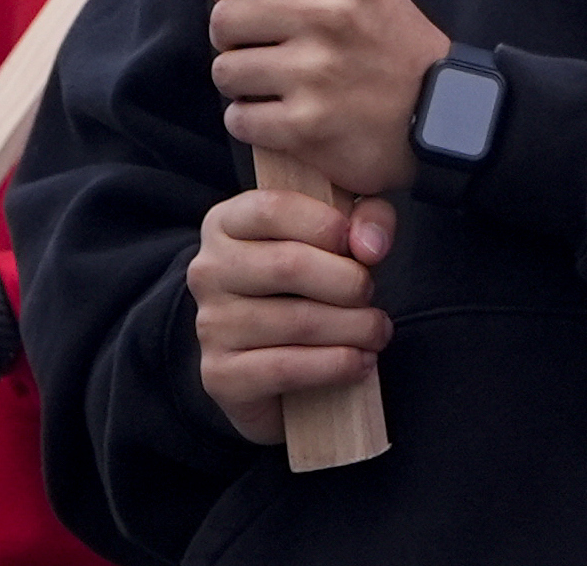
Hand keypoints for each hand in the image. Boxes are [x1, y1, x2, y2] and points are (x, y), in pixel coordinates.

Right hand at [187, 187, 393, 445]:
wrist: (274, 363)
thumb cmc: (312, 283)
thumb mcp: (338, 235)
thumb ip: (367, 219)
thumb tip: (372, 245)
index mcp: (226, 224)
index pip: (273, 209)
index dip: (328, 225)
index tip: (364, 247)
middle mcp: (208, 271)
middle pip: (288, 265)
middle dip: (349, 282)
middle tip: (372, 295)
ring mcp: (211, 325)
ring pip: (297, 321)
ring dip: (355, 328)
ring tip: (378, 331)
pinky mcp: (220, 376)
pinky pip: (287, 368)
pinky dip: (337, 365)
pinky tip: (362, 362)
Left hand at [202, 0, 447, 200]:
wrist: (442, 113)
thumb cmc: (395, 44)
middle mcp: (327, 14)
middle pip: (223, 19)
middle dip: (233, 37)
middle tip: (260, 46)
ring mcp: (315, 71)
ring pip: (225, 71)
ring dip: (242, 83)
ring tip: (274, 83)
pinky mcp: (306, 124)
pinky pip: (239, 118)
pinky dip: (252, 121)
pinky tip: (280, 115)